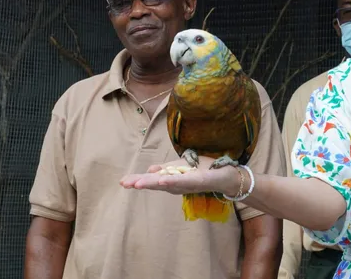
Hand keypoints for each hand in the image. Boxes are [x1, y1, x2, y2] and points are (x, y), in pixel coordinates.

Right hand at [119, 156, 239, 195]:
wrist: (227, 175)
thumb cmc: (206, 169)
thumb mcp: (184, 166)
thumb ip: (168, 169)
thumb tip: (151, 169)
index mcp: (173, 179)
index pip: (153, 180)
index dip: (138, 180)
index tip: (122, 181)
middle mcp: (178, 184)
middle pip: (156, 184)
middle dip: (140, 183)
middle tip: (124, 183)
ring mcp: (187, 184)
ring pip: (167, 183)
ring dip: (152, 183)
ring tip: (137, 183)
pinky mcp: (198, 182)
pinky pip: (183, 181)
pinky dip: (172, 181)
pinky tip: (161, 180)